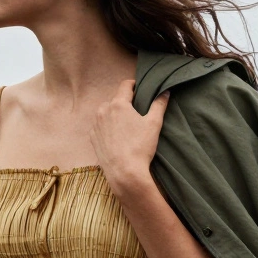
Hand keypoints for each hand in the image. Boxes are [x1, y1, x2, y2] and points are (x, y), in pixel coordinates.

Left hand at [89, 78, 168, 195]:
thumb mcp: (154, 124)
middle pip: (115, 99)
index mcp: (118, 104)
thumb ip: (159, 104)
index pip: (125, 85)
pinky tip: (117, 136)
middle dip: (125, 102)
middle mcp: (103, 111)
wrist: (124, 172)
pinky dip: (107, 127)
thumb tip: (165, 91)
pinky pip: (100, 126)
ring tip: (127, 125)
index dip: (134, 85)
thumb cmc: (140, 147)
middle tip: (136, 111)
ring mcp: (96, 125)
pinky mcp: (92, 138)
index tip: (140, 88)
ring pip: (106, 112)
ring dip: (115, 114)